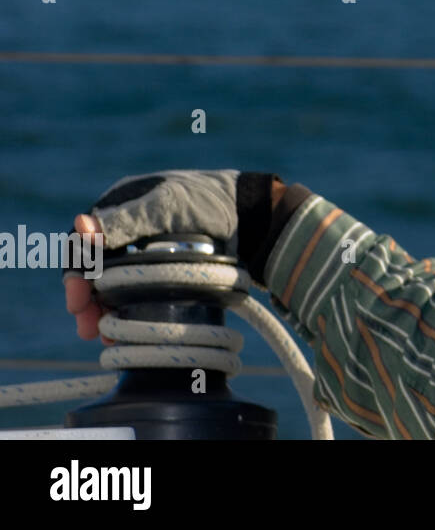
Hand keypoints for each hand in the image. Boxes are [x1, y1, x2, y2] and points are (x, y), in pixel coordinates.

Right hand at [65, 171, 284, 341]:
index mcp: (122, 205)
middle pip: (95, 268)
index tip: (77, 303)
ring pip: (114, 285)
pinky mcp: (165, 268)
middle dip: (88, 300)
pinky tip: (126, 329)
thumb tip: (81, 227)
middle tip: (88, 328)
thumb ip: (127, 219)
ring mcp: (147, 249)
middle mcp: (129, 228)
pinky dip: (129, 310)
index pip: (83, 243)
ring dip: (105, 310)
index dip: (75, 274)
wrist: (254, 216)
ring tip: (104, 336)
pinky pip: (138, 293)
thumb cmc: (211, 202)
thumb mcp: (168, 207)